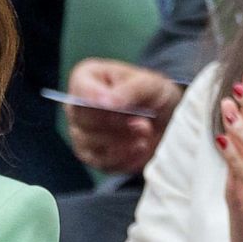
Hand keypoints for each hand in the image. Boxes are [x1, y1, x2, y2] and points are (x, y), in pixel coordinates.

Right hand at [65, 58, 181, 173]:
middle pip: (84, 121)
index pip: (80, 91)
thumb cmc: (152, 94)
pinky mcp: (92, 157)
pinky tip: (140, 148)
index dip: (96, 101)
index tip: (116, 106)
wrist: (165, 119)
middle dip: (117, 125)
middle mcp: (77, 107)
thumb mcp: (149, 84)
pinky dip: (125, 158)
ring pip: (92, 144)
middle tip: (143, 124)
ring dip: (123, 142)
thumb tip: (105, 103)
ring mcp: (81, 134)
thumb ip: (129, 91)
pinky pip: (101, 163)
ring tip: (145, 134)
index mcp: (86, 78)